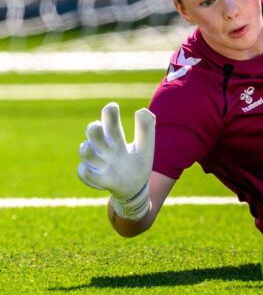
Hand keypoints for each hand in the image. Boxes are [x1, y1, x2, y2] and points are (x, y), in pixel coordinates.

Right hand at [77, 102, 155, 219]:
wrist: (134, 188)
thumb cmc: (138, 164)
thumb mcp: (146, 148)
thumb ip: (146, 130)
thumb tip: (141, 110)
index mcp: (117, 139)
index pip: (111, 123)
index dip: (109, 114)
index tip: (112, 106)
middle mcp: (105, 149)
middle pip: (94, 134)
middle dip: (93, 129)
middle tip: (96, 126)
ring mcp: (100, 163)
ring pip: (85, 152)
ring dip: (85, 149)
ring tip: (87, 146)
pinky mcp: (97, 179)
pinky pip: (84, 173)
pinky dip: (86, 172)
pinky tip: (94, 174)